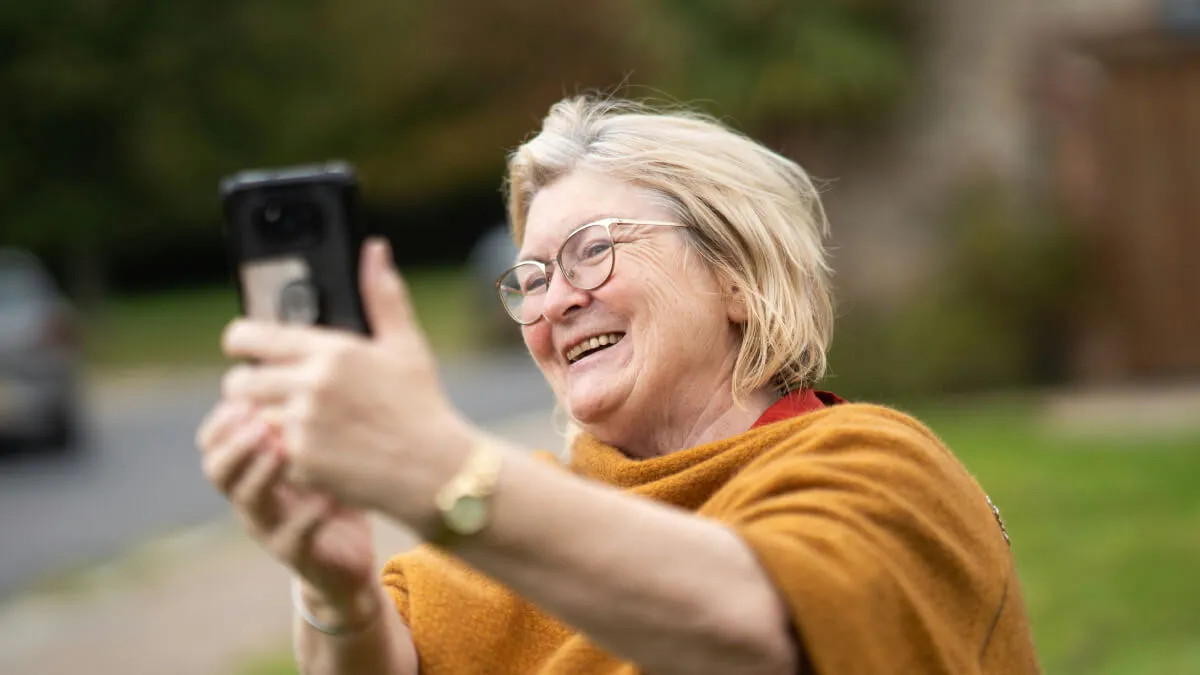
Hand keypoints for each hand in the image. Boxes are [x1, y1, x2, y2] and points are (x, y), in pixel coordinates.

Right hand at [195, 400, 378, 627]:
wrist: (350, 559)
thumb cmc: (333, 492)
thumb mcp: (318, 450)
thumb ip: (305, 414)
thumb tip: (305, 353)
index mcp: (252, 469)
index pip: (215, 441)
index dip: (223, 419)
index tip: (244, 393)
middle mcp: (253, 498)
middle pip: (219, 470)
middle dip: (234, 443)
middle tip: (257, 420)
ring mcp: (271, 528)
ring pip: (249, 502)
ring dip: (263, 472)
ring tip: (283, 449)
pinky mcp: (297, 555)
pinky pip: (293, 536)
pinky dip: (308, 515)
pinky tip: (327, 497)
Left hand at [218, 238, 474, 535]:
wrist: (436, 470)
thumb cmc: (421, 405)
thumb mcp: (406, 346)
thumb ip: (382, 295)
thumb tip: (374, 248)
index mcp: (331, 351)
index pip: (250, 336)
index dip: (240, 341)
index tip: (244, 346)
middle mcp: (310, 385)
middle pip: (240, 382)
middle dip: (249, 386)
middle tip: (272, 391)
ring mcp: (302, 426)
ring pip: (254, 419)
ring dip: (269, 421)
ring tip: (302, 423)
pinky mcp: (301, 462)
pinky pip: (273, 452)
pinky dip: (289, 453)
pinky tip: (319, 451)